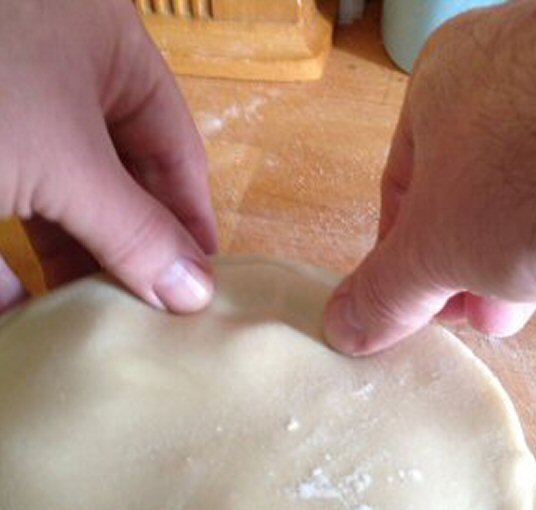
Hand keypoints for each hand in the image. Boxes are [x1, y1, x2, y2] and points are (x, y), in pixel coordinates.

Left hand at [0, 0, 216, 313]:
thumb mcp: (63, 158)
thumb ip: (134, 228)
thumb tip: (195, 291)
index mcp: (108, 50)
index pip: (175, 146)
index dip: (191, 214)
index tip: (200, 280)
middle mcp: (60, 72)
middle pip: (118, 175)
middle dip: (132, 243)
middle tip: (151, 308)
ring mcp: (7, 104)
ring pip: (56, 193)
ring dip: (70, 256)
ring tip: (95, 314)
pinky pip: (5, 201)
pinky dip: (8, 257)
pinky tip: (18, 305)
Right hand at [324, 0, 535, 354]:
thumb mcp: (439, 246)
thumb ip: (387, 290)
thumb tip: (342, 327)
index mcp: (445, 82)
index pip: (403, 185)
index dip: (403, 258)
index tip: (412, 310)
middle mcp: (516, 79)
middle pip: (477, 195)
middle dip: (475, 269)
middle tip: (478, 317)